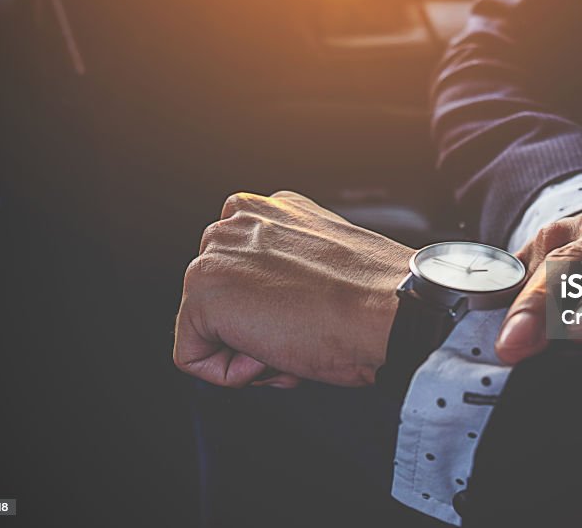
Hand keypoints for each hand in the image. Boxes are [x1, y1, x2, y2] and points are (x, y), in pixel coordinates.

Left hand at [173, 191, 413, 387]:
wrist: (389, 310)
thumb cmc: (375, 297)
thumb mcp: (326, 261)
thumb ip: (289, 264)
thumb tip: (273, 300)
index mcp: (272, 209)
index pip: (242, 272)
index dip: (274, 309)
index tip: (307, 313)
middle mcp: (239, 220)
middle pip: (221, 299)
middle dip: (256, 327)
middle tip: (301, 331)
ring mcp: (216, 253)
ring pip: (206, 326)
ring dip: (246, 348)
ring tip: (291, 339)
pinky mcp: (204, 291)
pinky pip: (192, 356)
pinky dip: (229, 373)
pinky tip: (274, 352)